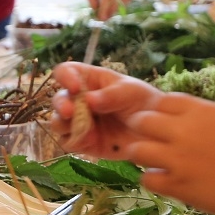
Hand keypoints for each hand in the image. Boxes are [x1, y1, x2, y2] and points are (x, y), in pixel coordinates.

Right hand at [48, 61, 162, 156]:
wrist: (156, 134)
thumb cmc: (144, 103)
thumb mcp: (132, 92)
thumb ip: (111, 95)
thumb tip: (88, 99)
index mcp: (88, 80)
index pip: (66, 72)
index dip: (65, 77)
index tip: (74, 87)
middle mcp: (78, 100)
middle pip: (58, 99)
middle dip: (61, 105)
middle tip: (70, 113)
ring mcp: (78, 121)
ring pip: (57, 122)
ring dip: (65, 125)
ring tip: (87, 130)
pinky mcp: (81, 141)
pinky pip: (68, 142)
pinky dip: (76, 141)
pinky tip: (91, 141)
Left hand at [81, 0, 131, 19]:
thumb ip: (94, 4)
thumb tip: (100, 16)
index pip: (107, 0)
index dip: (104, 10)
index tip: (101, 19)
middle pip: (116, 2)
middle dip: (110, 12)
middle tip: (104, 19)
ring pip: (124, 0)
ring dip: (117, 8)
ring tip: (109, 12)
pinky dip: (124, 3)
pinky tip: (116, 6)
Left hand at [122, 93, 214, 214]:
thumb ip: (203, 115)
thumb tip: (180, 110)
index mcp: (201, 112)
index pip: (162, 101)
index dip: (158, 110)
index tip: (160, 120)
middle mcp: (186, 132)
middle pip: (142, 121)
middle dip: (142, 129)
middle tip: (148, 138)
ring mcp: (179, 159)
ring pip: (137, 150)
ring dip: (141, 154)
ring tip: (152, 159)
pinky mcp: (178, 185)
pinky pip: (148, 179)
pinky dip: (152, 180)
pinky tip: (164, 180)